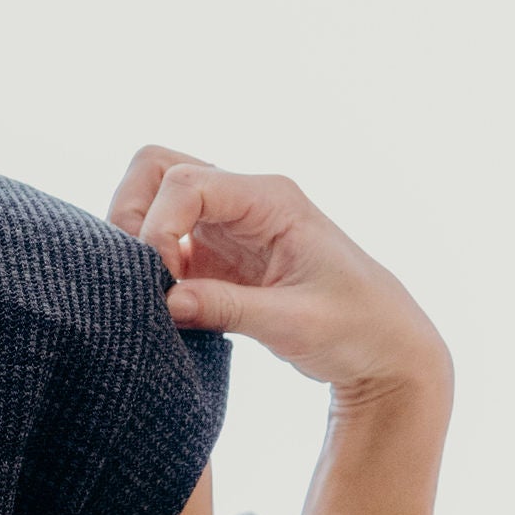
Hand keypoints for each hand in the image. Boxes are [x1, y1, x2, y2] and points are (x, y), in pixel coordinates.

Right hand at [109, 147, 450, 408]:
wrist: (382, 345)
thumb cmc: (354, 327)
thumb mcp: (295, 323)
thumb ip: (229, 309)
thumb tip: (167, 302)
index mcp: (270, 199)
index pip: (184, 181)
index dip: (158, 227)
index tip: (167, 283)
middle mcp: (243, 201)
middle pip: (157, 169)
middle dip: (132, 216)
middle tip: (143, 276)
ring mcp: (225, 226)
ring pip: (153, 200)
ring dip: (136, 240)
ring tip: (152, 293)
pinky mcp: (214, 258)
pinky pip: (162, 242)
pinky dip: (148, 267)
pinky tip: (164, 306)